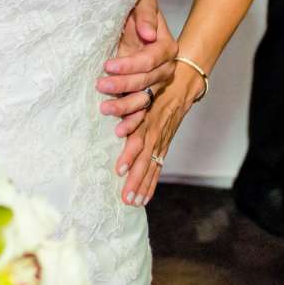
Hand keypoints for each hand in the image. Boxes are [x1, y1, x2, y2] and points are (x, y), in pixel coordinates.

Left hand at [99, 0, 176, 136]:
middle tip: (100, 85)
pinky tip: (119, 130)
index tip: (108, 65)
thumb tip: (148, 34)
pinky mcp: (143, 93)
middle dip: (123, 85)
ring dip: (125, 107)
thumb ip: (146, 15)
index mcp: (166, 48)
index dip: (130, 64)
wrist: (131, 23)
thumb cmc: (136, 13)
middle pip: (147, 81)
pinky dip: (131, 122)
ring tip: (105, 109)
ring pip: (144, 99)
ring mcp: (154, 83)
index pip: (150, 60)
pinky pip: (141, 111)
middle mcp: (164, 68)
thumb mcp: (142, 5)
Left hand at [115, 62, 203, 207]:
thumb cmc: (153, 82)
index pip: (138, 139)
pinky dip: (151, 184)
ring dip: (142, 186)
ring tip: (132, 203)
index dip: (129, 155)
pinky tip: (144, 199)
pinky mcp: (164, 146)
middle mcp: (155, 132)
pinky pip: (158, 168)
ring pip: (152, 167)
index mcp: (147, 118)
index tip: (119, 170)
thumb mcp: (140, 84)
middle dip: (135, 180)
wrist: (181, 83)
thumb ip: (125, 95)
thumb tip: (102, 99)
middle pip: (144, 160)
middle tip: (125, 197)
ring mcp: (161, 141)